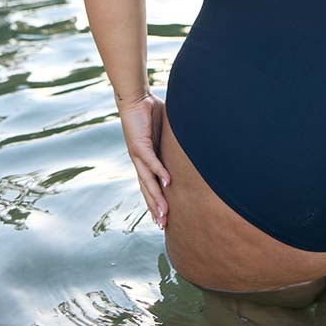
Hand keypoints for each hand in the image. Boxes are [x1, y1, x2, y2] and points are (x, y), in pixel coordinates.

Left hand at [117, 92, 170, 228]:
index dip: (155, 202)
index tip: (162, 218)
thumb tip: (190, 144)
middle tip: (162, 225)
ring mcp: (138, 155)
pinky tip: (167, 183)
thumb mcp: (165, 133)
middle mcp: (140, 162)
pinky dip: (159, 172)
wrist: (134, 99)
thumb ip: (174, 143)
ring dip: (156, 197)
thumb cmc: (150, 113)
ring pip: (148, 181)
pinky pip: (151, 161)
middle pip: (148, 189)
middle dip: (155, 208)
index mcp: (146, 161)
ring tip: (164, 212)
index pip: (150, 186)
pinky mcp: (139, 145)